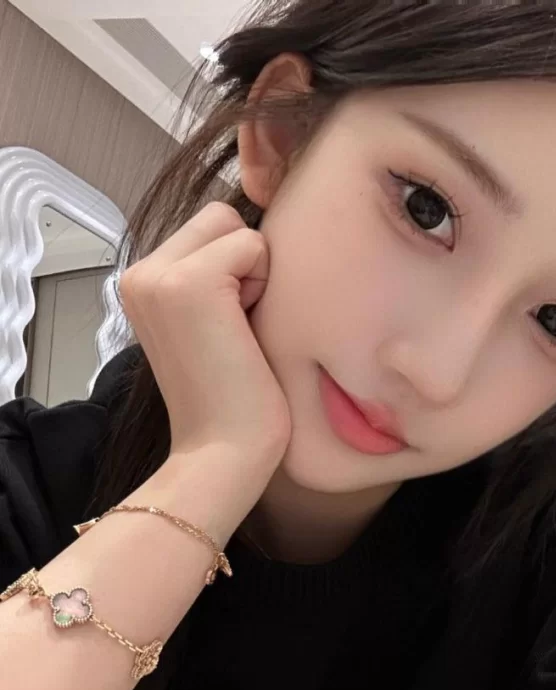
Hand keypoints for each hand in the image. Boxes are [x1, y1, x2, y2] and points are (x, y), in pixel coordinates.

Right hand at [119, 202, 290, 495]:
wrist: (222, 455)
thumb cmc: (234, 403)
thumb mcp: (214, 325)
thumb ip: (216, 279)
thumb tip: (253, 234)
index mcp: (143, 284)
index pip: (208, 228)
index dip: (237, 269)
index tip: (229, 328)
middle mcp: (139, 273)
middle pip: (219, 216)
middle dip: (243, 262)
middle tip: (238, 328)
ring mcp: (158, 276)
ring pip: (233, 224)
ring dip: (253, 272)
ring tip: (240, 331)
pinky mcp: (188, 283)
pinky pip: (251, 244)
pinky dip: (263, 284)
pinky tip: (246, 333)